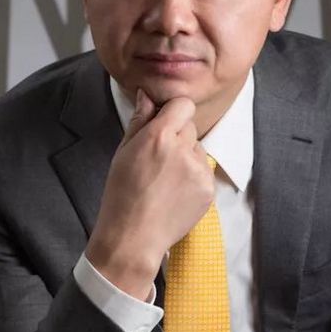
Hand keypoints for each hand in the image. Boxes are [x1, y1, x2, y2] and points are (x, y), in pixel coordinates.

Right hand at [86, 87, 213, 299]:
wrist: (133, 237)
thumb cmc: (121, 194)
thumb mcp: (123, 152)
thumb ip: (140, 120)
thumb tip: (147, 94)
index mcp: (159, 136)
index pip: (183, 104)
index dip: (173, 112)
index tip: (164, 122)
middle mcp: (183, 149)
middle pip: (190, 126)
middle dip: (177, 136)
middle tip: (157, 158)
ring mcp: (199, 170)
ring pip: (197, 149)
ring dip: (185, 157)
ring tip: (164, 180)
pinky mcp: (209, 188)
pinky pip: (203, 170)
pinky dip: (192, 177)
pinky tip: (174, 192)